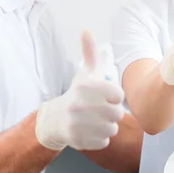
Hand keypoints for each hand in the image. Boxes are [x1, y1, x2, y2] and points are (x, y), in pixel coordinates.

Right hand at [35, 30, 125, 150]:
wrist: (56, 118)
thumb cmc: (78, 93)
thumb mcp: (85, 72)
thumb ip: (90, 53)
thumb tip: (86, 30)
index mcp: (84, 87)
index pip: (117, 94)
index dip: (117, 97)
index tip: (110, 96)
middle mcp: (78, 105)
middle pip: (116, 114)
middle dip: (114, 114)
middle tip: (106, 111)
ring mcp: (76, 124)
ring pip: (111, 129)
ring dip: (109, 126)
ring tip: (100, 121)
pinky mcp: (77, 141)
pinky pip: (103, 142)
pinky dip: (101, 138)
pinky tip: (93, 131)